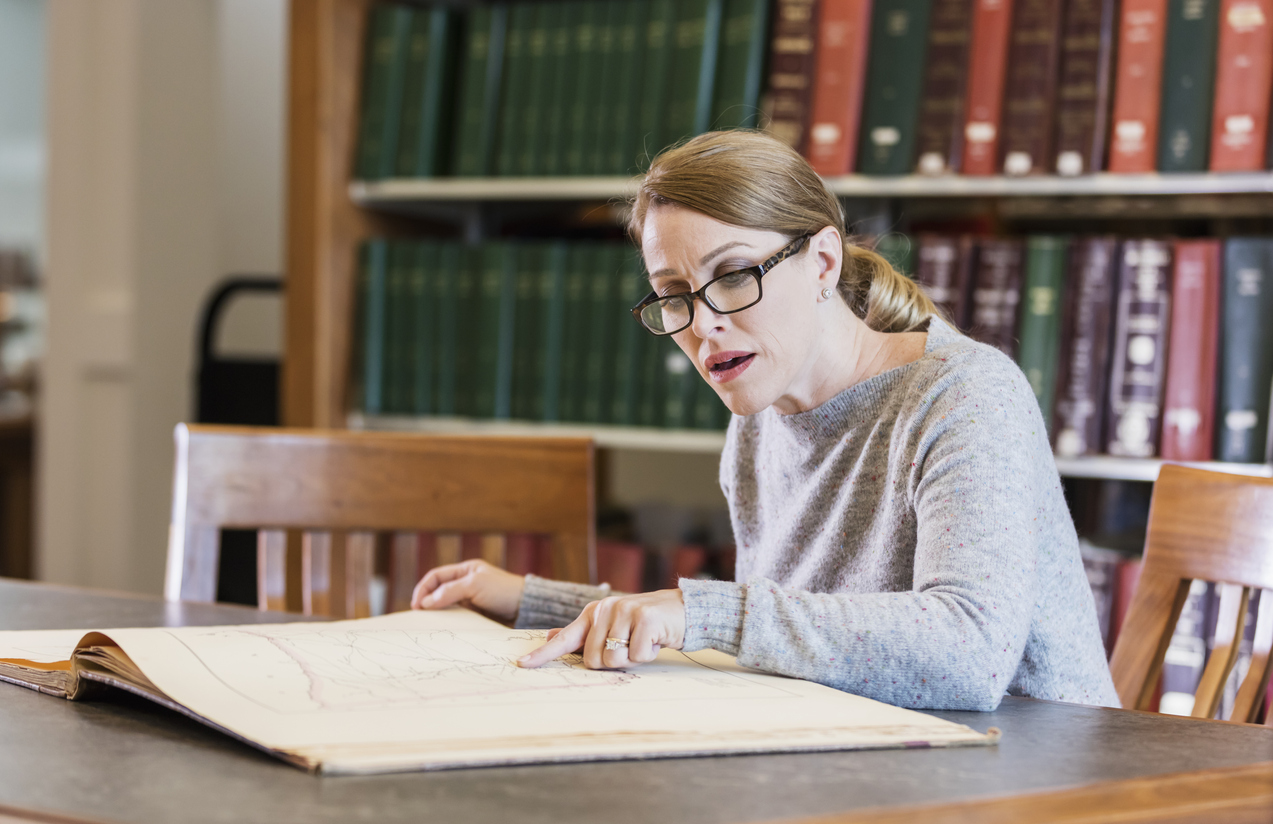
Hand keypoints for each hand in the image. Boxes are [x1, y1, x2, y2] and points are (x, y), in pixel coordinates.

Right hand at [411, 559, 524, 622]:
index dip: (423, 589)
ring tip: (430, 625)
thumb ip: (450, 591)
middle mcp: (466, 584)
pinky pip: (457, 617)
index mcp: (466, 571)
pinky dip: (449, 622)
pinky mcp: (477, 614)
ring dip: (437, 614)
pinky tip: (445, 629)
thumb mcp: (475, 586)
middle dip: (427, 603)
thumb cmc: (503, 591)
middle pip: (438, 592)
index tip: (416, 606)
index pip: (436, 577)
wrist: (527, 608)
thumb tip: (426, 603)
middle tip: (419, 618)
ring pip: (447, 606)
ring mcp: (471, 600)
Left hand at [516, 589, 685, 669]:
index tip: (521, 664)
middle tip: (630, 647)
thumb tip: (550, 634)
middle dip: (613, 662)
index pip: (565, 638)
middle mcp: (606, 609)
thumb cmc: (645, 624)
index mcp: (594, 612)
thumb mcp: (613, 625)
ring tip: (643, 642)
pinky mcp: (645, 619)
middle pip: (593, 660)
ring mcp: (625, 611)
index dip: (543, 654)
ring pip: (614, 660)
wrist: (683, 610)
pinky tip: (655, 640)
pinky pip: (637, 656)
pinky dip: (648, 655)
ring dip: (632, 659)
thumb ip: (584, 633)